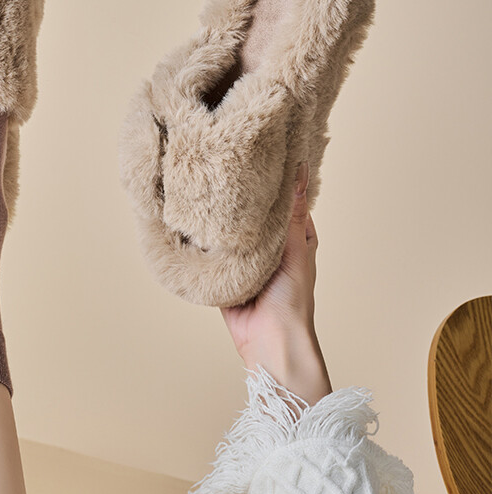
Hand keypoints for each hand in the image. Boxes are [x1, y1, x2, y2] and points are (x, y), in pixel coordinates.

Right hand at [220, 161, 332, 405]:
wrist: (269, 341)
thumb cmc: (292, 298)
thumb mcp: (295, 247)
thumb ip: (291, 212)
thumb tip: (300, 171)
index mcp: (294, 238)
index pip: (285, 201)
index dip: (276, 180)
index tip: (261, 152)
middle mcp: (270, 247)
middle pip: (255, 214)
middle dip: (243, 197)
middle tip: (225, 166)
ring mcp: (246, 261)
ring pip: (233, 232)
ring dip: (223, 219)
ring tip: (206, 188)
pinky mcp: (224, 274)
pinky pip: (214, 253)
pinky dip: (206, 241)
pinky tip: (193, 222)